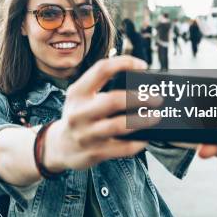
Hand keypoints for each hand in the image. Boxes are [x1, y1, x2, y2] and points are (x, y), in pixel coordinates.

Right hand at [43, 56, 160, 171]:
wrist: (59, 146)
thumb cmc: (78, 115)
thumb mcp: (81, 96)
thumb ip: (101, 85)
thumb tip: (139, 78)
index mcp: (77, 92)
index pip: (102, 69)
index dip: (125, 63)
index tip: (143, 66)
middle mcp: (79, 112)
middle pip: (113, 100)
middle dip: (139, 98)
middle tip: (157, 98)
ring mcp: (86, 134)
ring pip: (118, 126)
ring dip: (142, 120)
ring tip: (156, 116)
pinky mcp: (94, 153)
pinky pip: (122, 148)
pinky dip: (137, 143)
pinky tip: (145, 138)